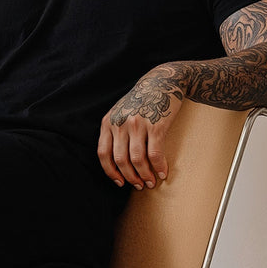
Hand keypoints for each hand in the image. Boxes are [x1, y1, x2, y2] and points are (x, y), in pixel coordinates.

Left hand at [98, 66, 185, 189]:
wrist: (162, 82)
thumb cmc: (140, 101)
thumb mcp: (119, 112)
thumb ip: (114, 131)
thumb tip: (117, 162)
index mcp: (108, 122)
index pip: (103, 153)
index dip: (110, 172)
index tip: (119, 182)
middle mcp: (120, 123)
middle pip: (120, 160)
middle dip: (130, 177)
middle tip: (139, 185)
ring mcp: (137, 124)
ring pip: (137, 159)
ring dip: (144, 175)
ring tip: (151, 182)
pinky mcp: (155, 125)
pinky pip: (155, 153)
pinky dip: (158, 167)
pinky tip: (162, 173)